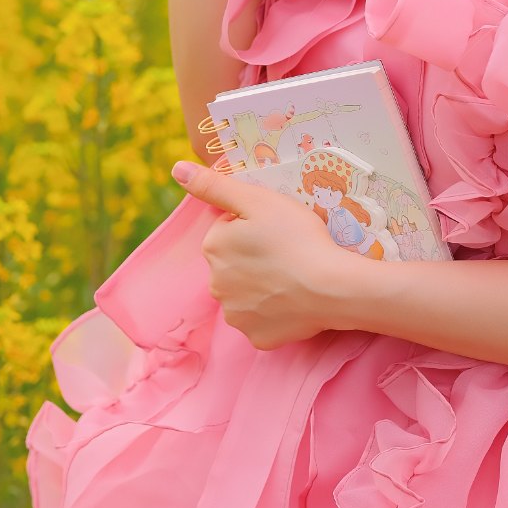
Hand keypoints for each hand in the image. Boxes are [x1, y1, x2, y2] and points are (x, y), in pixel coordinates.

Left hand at [171, 159, 367, 348]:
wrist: (331, 287)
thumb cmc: (297, 237)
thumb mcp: (258, 200)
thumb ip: (214, 185)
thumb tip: (177, 169)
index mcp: (213, 247)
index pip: (228, 229)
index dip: (254, 225)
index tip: (277, 228)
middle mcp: (215, 284)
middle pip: (233, 262)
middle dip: (253, 256)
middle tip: (286, 251)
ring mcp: (236, 314)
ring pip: (245, 292)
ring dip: (262, 284)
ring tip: (292, 275)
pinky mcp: (257, 337)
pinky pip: (262, 319)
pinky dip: (274, 311)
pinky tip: (293, 300)